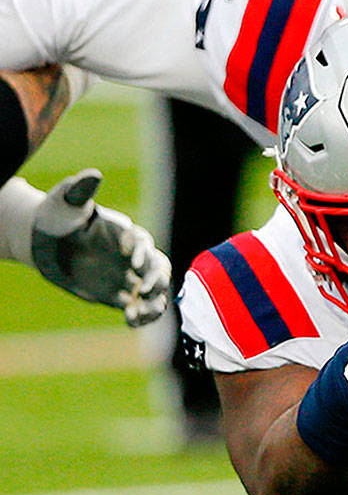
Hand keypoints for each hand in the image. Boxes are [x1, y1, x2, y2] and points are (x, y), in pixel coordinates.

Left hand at [30, 169, 170, 326]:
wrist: (43, 241)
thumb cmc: (56, 214)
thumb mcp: (65, 201)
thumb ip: (81, 190)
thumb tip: (93, 175)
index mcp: (125, 233)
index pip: (143, 242)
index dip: (142, 251)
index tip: (132, 260)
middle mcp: (132, 256)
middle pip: (157, 268)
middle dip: (156, 278)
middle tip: (144, 289)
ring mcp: (126, 276)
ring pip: (153, 291)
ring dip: (153, 302)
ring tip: (140, 310)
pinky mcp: (117, 295)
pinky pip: (136, 307)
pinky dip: (140, 315)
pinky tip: (131, 319)